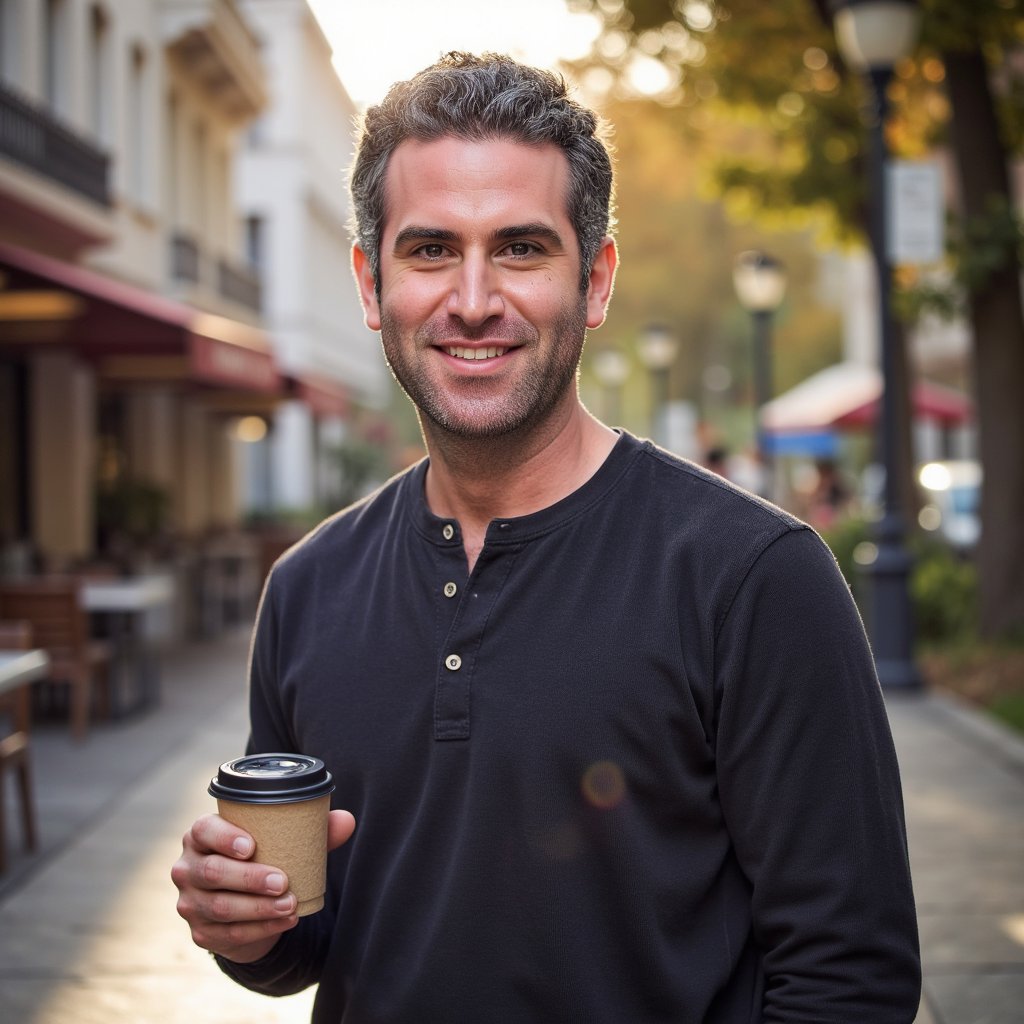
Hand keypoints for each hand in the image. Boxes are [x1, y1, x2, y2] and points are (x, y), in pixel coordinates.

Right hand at [171, 809, 355, 963]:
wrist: (246, 901)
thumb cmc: (264, 857)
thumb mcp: (282, 840)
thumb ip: (312, 829)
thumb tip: (346, 821)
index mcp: (202, 835)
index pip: (204, 830)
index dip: (224, 837)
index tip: (252, 846)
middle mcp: (187, 866)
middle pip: (212, 872)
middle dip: (249, 878)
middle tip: (282, 881)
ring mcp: (190, 902)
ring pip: (220, 906)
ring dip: (258, 908)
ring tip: (290, 904)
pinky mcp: (201, 932)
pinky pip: (229, 933)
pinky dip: (260, 928)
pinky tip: (284, 921)